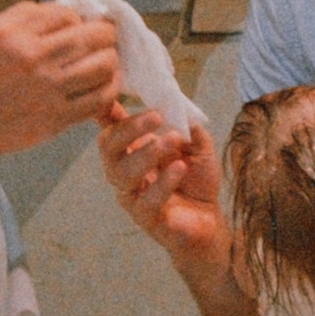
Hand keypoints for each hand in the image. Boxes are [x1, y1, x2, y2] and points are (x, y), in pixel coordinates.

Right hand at [0, 3, 124, 171]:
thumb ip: (23, 17)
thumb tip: (64, 14)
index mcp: (14, 34)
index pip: (66, 14)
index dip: (78, 18)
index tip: (78, 27)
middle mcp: (34, 58)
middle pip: (94, 36)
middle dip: (105, 33)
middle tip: (103, 39)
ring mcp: (48, 90)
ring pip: (104, 65)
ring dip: (111, 59)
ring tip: (105, 61)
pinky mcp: (56, 118)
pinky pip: (99, 98)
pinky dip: (110, 88)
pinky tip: (105, 84)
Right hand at [98, 104, 230, 265]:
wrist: (210, 220)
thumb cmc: (197, 180)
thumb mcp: (197, 146)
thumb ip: (187, 126)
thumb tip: (178, 106)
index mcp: (133, 150)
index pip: (111, 128)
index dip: (104, 112)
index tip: (110, 95)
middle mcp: (125, 171)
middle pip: (108, 147)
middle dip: (130, 128)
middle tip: (156, 116)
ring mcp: (132, 195)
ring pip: (121, 173)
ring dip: (146, 153)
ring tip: (172, 141)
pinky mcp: (145, 218)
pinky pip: (145, 200)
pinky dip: (163, 182)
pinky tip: (180, 169)